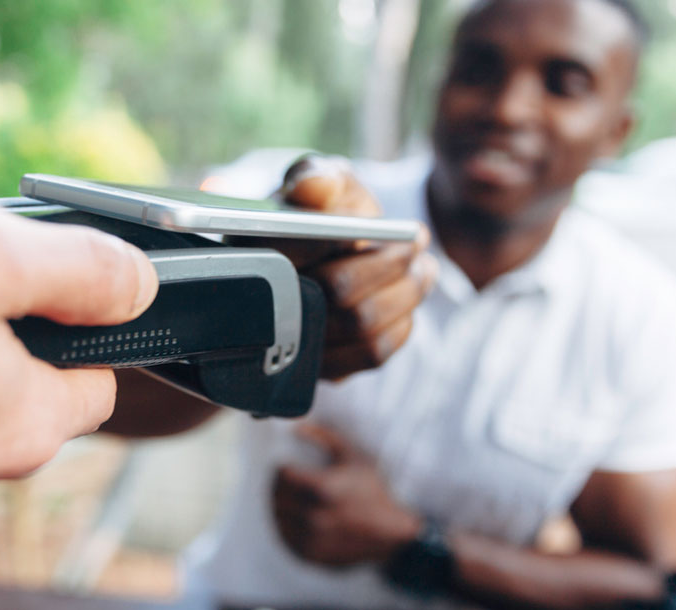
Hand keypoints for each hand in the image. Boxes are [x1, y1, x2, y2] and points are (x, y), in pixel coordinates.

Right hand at [245, 155, 437, 379]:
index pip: (289, 249)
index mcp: (252, 251)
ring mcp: (292, 342)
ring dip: (404, 293)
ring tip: (423, 269)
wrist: (328, 254)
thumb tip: (315, 186)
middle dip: (387, 264)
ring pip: (360, 326)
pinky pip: (370, 354)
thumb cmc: (322, 211)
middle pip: (336, 291)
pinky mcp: (321, 369)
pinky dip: (399, 324)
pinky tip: (406, 303)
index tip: (368, 227)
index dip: (333, 237)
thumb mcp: (319, 180)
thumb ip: (316, 175)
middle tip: (415, 242)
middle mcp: (263, 303)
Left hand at [272, 423, 419, 566]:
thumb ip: (324, 437)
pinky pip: (283, 537)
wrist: (391, 536)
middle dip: (277, 485)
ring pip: (277, 517)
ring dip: (279, 505)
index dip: (282, 468)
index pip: (282, 475)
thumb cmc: (373, 493)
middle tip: (286, 482)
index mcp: (324, 490)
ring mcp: (311, 539)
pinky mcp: (310, 555)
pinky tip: (295, 517)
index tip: (287, 466)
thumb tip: (296, 428)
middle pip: (276, 496)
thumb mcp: (354, 457)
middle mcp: (315, 516)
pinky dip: (285, 525)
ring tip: (290, 498)